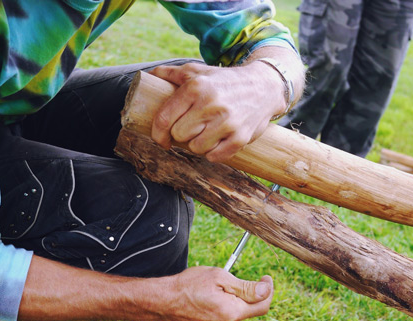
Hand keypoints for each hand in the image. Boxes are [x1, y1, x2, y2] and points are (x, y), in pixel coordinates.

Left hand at [149, 62, 285, 162]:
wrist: (264, 86)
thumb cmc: (225, 81)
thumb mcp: (198, 71)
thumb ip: (172, 74)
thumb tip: (148, 76)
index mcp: (196, 87)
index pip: (165, 119)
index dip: (158, 134)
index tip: (160, 139)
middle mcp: (211, 103)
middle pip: (179, 135)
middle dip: (182, 135)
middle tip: (191, 128)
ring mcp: (227, 122)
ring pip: (196, 148)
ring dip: (198, 144)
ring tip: (206, 133)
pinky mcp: (240, 138)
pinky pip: (214, 157)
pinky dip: (213, 153)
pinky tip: (217, 141)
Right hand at [159, 266, 273, 320]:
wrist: (163, 301)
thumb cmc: (189, 285)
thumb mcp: (219, 277)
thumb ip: (246, 287)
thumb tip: (266, 291)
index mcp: (231, 313)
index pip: (262, 305)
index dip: (267, 290)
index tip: (266, 279)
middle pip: (247, 310)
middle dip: (243, 296)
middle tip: (225, 283)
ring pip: (235, 317)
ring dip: (231, 305)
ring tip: (211, 295)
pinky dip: (222, 313)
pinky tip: (206, 306)